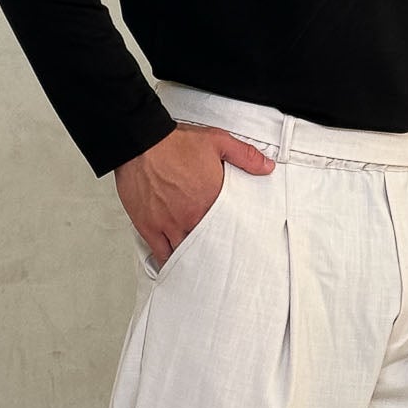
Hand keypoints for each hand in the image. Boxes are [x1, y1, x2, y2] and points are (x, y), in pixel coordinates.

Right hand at [114, 121, 274, 268]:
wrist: (140, 142)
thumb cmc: (173, 143)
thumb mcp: (218, 142)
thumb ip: (245, 156)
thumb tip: (266, 167)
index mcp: (211, 200)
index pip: (229, 227)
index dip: (234, 235)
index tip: (238, 241)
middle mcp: (191, 217)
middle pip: (209, 244)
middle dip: (215, 250)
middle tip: (222, 258)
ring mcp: (169, 224)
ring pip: (186, 252)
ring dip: (194, 257)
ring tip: (202, 264)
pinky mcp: (149, 227)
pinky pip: (161, 253)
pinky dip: (169, 261)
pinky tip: (176, 266)